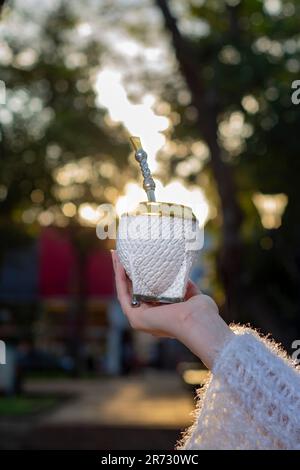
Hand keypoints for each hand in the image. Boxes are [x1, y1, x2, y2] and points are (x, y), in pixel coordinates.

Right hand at [111, 250, 232, 368]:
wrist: (197, 319)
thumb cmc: (200, 312)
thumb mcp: (191, 294)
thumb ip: (184, 286)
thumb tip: (181, 274)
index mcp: (161, 314)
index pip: (145, 292)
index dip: (139, 276)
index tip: (136, 260)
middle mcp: (148, 317)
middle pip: (131, 290)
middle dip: (124, 271)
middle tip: (119, 255)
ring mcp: (139, 319)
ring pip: (124, 291)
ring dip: (118, 272)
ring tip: (115, 255)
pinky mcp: (134, 318)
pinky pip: (123, 294)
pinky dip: (120, 278)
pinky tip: (119, 264)